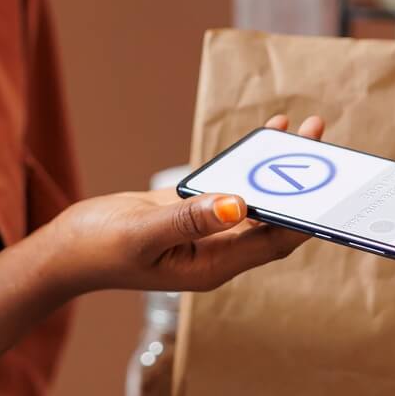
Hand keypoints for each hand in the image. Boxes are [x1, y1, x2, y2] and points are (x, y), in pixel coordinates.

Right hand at [51, 114, 324, 295]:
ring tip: (305, 129)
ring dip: (280, 166)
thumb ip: (189, 218)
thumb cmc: (98, 248)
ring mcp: (207, 230)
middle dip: (301, 183)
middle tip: (322, 140)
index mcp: (213, 266)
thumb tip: (238, 203)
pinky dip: (249, 161)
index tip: (327, 187)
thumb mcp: (143, 233)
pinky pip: (232, 184)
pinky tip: (266, 134)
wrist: (67, 249)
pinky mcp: (193, 210)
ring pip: (256, 198)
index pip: (272, 242)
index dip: (303, 217)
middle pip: (273, 217)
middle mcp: (218, 250)